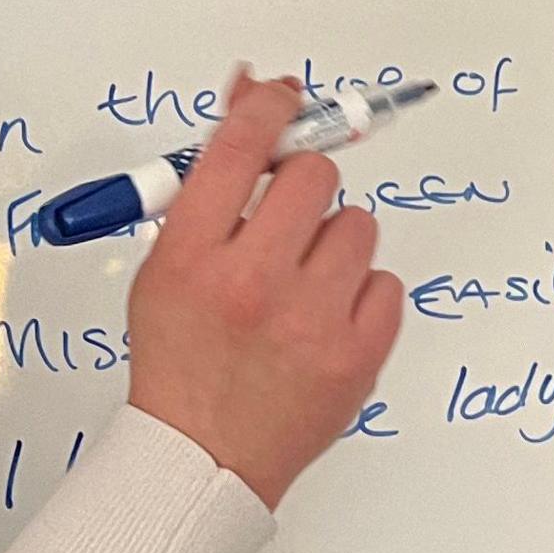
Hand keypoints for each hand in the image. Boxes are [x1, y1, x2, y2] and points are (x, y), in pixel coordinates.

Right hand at [123, 72, 407, 507]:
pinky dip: (361, 295)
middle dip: (303, 187)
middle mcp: (252, 284)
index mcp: (192, 258)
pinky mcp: (357, 356)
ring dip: (333, 244)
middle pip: (314, 175)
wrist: (201, 458)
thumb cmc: (182, 360)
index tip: (284, 97)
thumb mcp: (167, 266)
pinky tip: (325, 320)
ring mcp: (311, 322)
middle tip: (286, 221)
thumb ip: (210, 185)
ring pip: (358, 226)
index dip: (268, 108)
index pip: (241, 148)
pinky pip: (386, 282)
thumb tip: (255, 94)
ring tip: (300, 286)